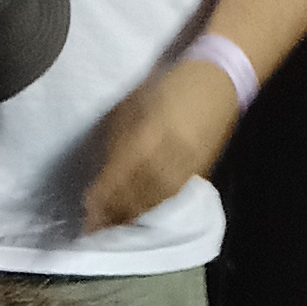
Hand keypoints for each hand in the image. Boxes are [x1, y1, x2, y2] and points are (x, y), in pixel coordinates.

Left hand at [83, 58, 241, 232]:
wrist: (219, 79)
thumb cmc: (169, 86)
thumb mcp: (134, 104)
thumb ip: (119, 138)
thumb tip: (104, 171)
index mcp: (152, 129)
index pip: (123, 171)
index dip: (104, 193)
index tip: (87, 208)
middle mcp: (172, 149)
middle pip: (140, 189)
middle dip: (115, 210)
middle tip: (95, 227)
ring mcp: (190, 160)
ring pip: (158, 196)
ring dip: (134, 214)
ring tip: (114, 226)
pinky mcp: (203, 167)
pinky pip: (175, 194)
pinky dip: (155, 206)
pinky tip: (141, 215)